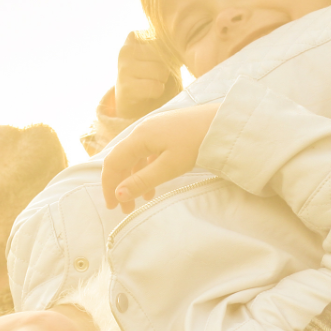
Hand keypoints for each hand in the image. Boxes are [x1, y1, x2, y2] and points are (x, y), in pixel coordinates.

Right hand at [101, 103, 218, 212]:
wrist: (222, 122)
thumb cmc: (196, 144)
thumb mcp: (169, 167)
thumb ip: (142, 181)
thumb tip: (118, 194)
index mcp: (139, 138)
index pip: (113, 163)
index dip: (109, 186)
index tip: (112, 207)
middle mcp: (142, 131)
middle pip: (121, 160)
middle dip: (120, 184)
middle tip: (126, 208)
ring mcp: (153, 129)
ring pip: (134, 157)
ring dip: (134, 178)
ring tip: (143, 199)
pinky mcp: (165, 130)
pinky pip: (147, 152)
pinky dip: (146, 169)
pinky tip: (155, 182)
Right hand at [116, 32, 181, 121]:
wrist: (138, 105)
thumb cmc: (155, 76)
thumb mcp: (163, 55)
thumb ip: (170, 45)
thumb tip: (180, 44)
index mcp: (135, 36)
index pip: (166, 40)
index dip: (172, 54)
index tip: (163, 63)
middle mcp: (126, 49)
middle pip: (164, 55)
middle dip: (167, 68)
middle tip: (157, 76)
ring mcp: (123, 68)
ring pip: (161, 71)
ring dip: (163, 80)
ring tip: (152, 83)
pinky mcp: (125, 87)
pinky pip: (155, 87)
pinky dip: (158, 92)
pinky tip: (148, 93)